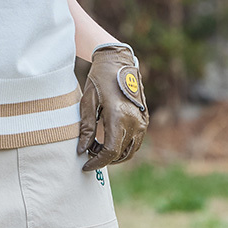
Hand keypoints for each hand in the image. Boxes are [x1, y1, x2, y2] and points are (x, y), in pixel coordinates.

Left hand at [78, 41, 148, 168]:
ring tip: (97, 146)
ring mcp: (142, 121)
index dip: (97, 162)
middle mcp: (134, 121)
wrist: (117, 61)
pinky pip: (136, 141)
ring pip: (130, 150)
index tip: (85, 166)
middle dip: (103, 158)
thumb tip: (82, 150)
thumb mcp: (87, 102)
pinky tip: (109, 140)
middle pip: (120, 153)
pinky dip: (123, 146)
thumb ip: (86, 128)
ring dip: (114, 155)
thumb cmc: (99, 79)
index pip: (110, 151)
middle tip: (88, 152)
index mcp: (118, 116)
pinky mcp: (145, 119)